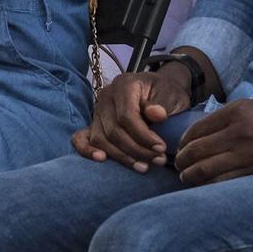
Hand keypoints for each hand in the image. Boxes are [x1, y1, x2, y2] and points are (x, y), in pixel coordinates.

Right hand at [72, 68, 189, 169]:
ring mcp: (97, 111)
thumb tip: (157, 114)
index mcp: (124, 85)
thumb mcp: (171, 95)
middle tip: (158, 160)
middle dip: (136, 150)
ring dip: (121, 157)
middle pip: (113, 130)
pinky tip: (101, 159)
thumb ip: (163, 104)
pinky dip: (88, 151)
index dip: (143, 136)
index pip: (126, 116)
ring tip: (144, 166)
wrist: (160, 92)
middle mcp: (105, 96)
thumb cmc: (166, 94)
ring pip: (101, 139)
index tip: (161, 148)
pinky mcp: (93, 124)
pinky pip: (81, 138)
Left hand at [174, 98, 252, 185]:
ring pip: (207, 171)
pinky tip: (205, 187)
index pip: (197, 130)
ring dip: (192, 176)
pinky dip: (210, 187)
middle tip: (179, 166)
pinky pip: (225, 183)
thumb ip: (229, 117)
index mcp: (238, 112)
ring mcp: (250, 156)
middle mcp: (240, 133)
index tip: (181, 148)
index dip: (184, 141)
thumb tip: (201, 134)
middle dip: (183, 161)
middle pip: (197, 152)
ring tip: (187, 178)